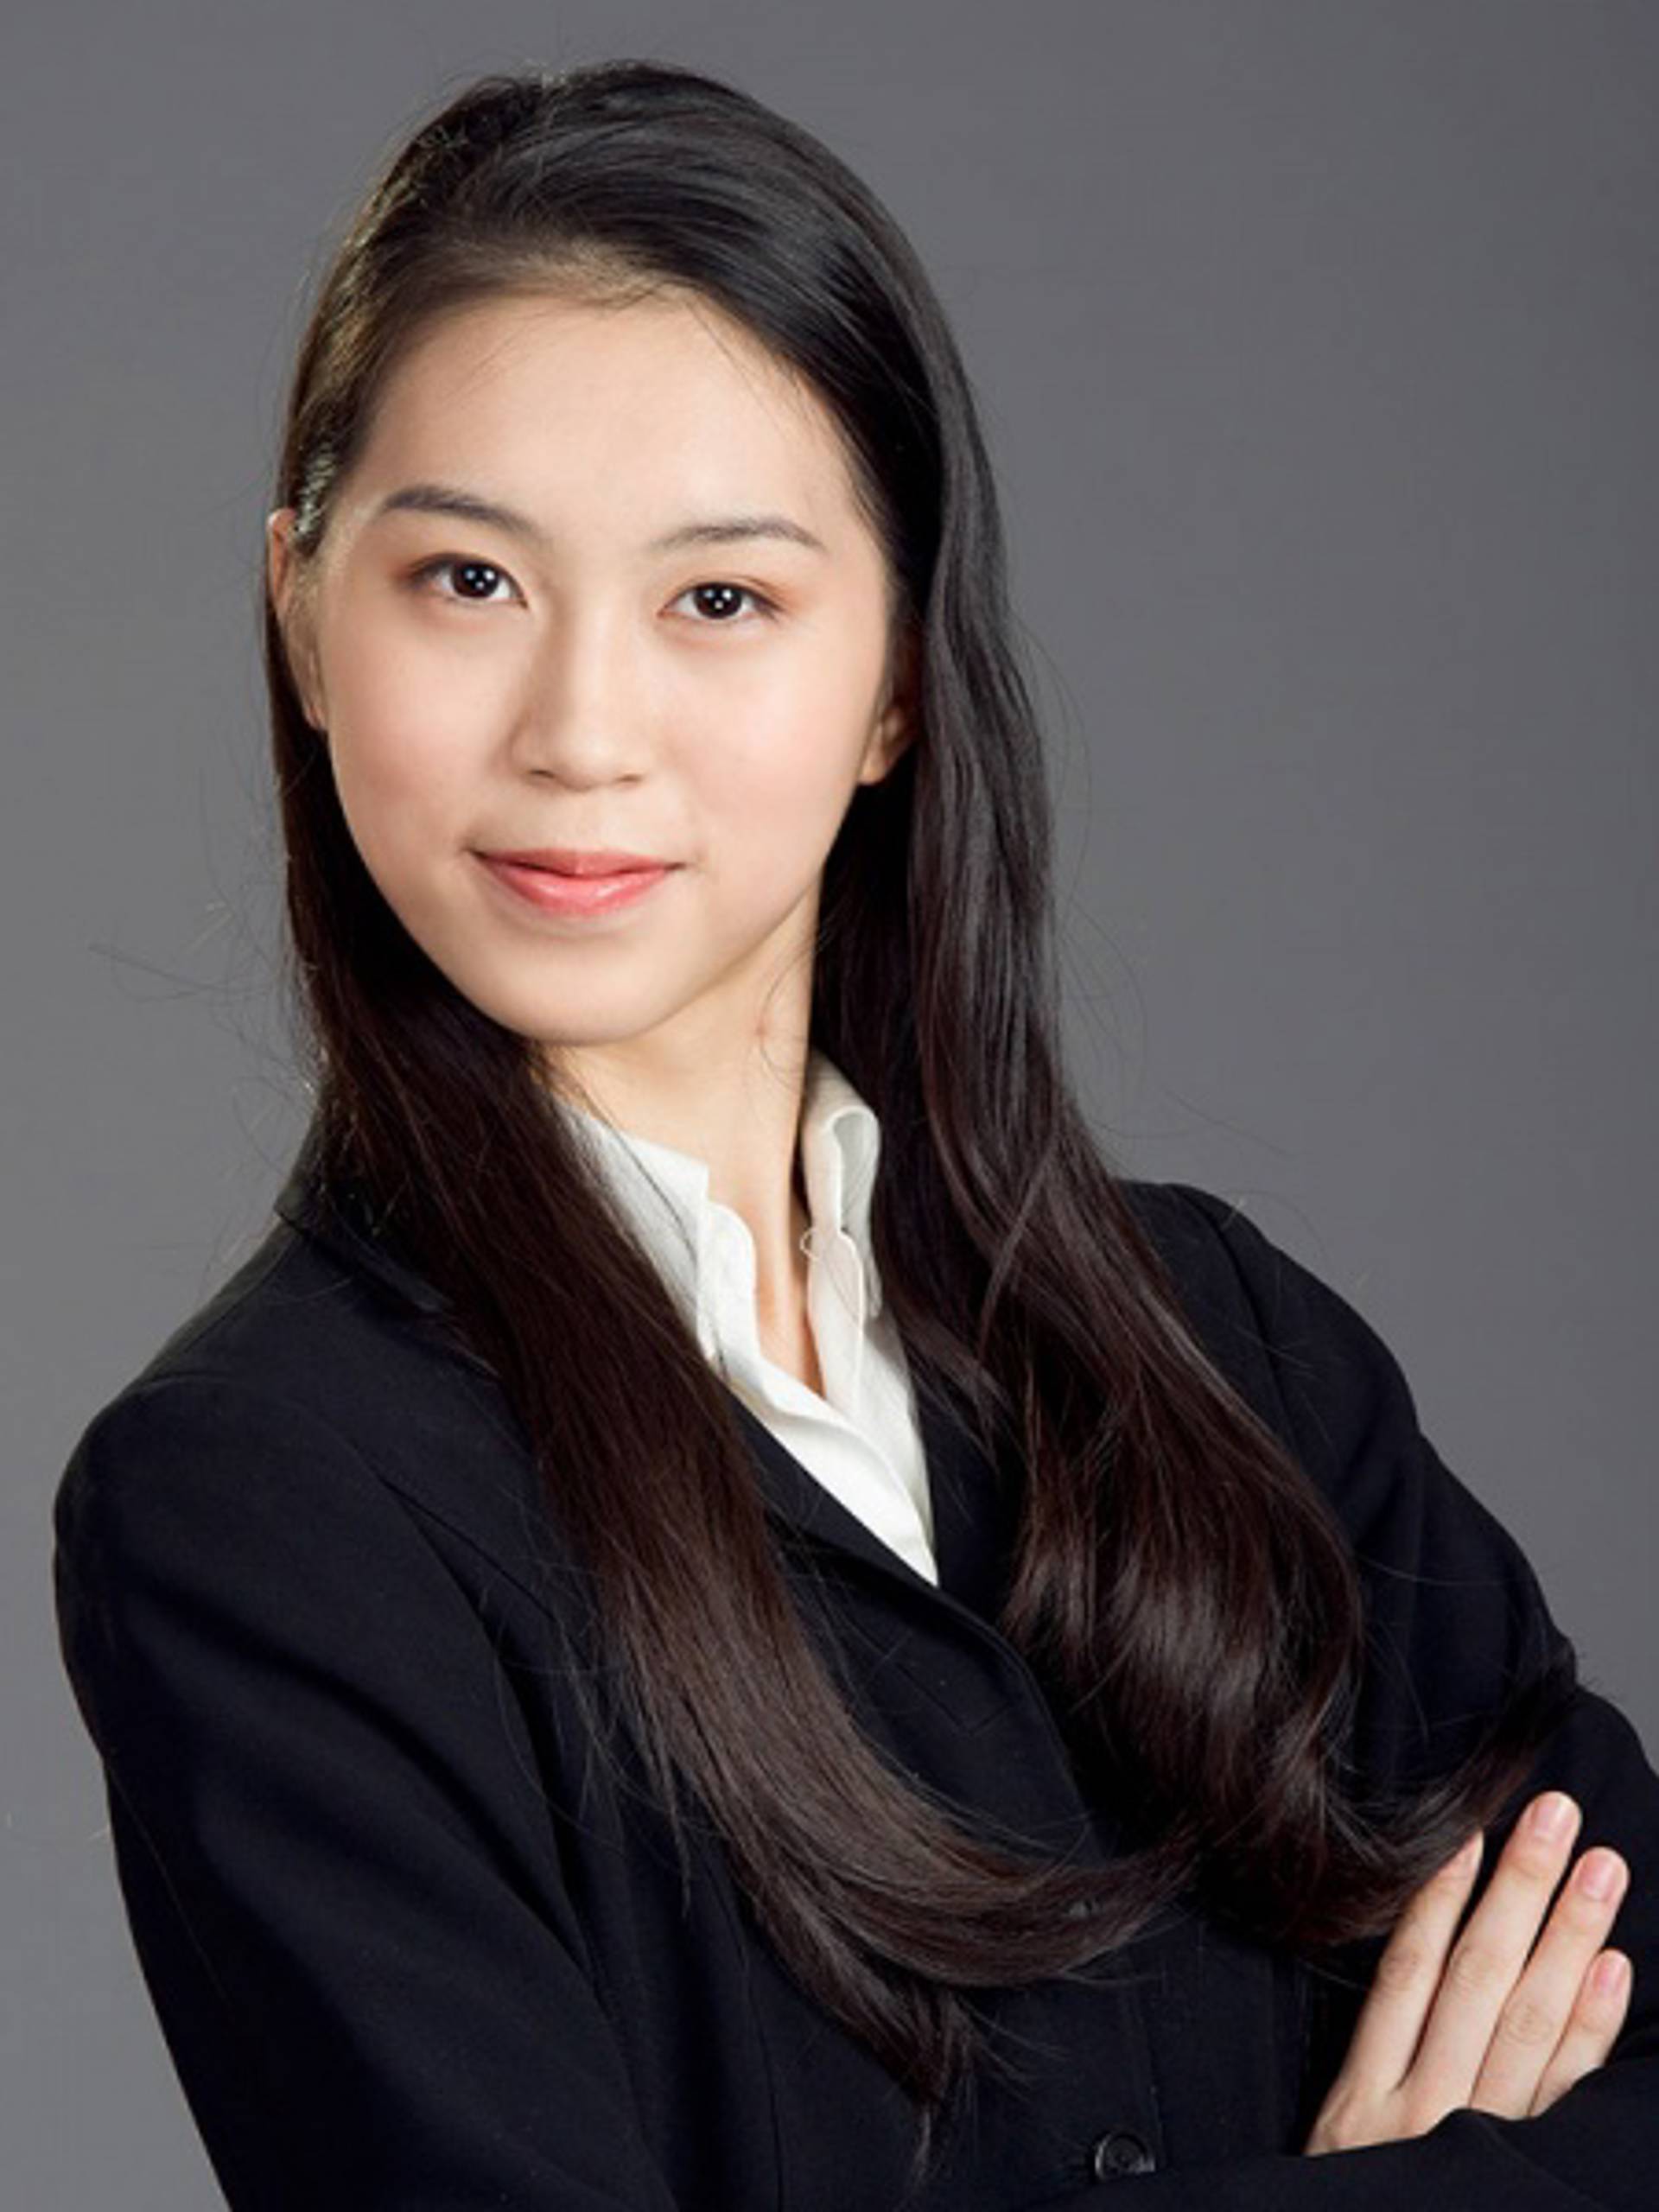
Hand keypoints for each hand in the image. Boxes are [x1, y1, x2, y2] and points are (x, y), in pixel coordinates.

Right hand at [1303, 1790, 1632, 2153]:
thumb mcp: (1336, 2154)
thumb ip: (1378, 2077)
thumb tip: (1424, 1971)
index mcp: (1363, 2102)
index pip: (1406, 1975)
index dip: (1437, 1899)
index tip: (1473, 1832)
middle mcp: (1419, 2118)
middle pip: (1476, 1981)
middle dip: (1520, 1892)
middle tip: (1557, 1813)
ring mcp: (1471, 2148)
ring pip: (1524, 2025)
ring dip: (1566, 1938)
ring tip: (1600, 1867)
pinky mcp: (1512, 2180)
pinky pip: (1561, 2097)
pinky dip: (1591, 2031)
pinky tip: (1612, 1970)